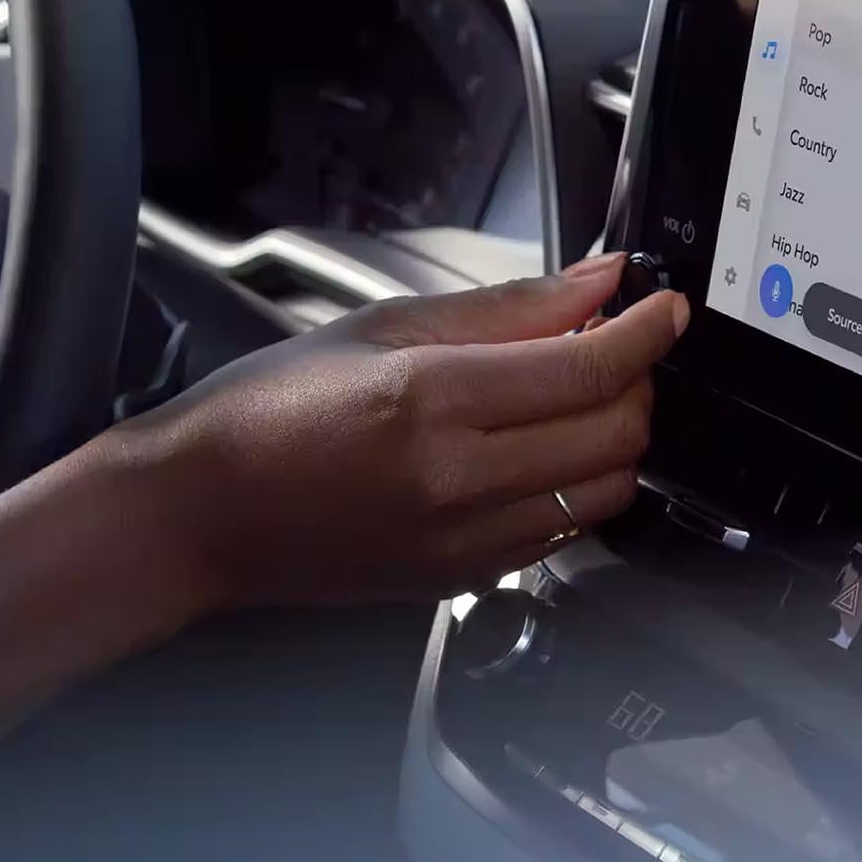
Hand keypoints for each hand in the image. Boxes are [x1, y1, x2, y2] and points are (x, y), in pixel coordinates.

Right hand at [102, 254, 687, 607]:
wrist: (198, 514)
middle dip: (635, 379)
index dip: (645, 330)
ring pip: (606, 490)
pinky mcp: (462, 579)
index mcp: (430, 400)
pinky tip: (538, 452)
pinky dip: (576, 486)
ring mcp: (463, 541)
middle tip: (609, 343)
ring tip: (573, 398)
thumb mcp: (379, 328)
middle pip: (616, 431)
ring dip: (614, 436)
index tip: (663, 307)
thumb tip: (595, 282)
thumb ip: (503, 308)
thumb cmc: (262, 415)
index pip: (588, 366)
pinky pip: (563, 533)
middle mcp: (456, 480)